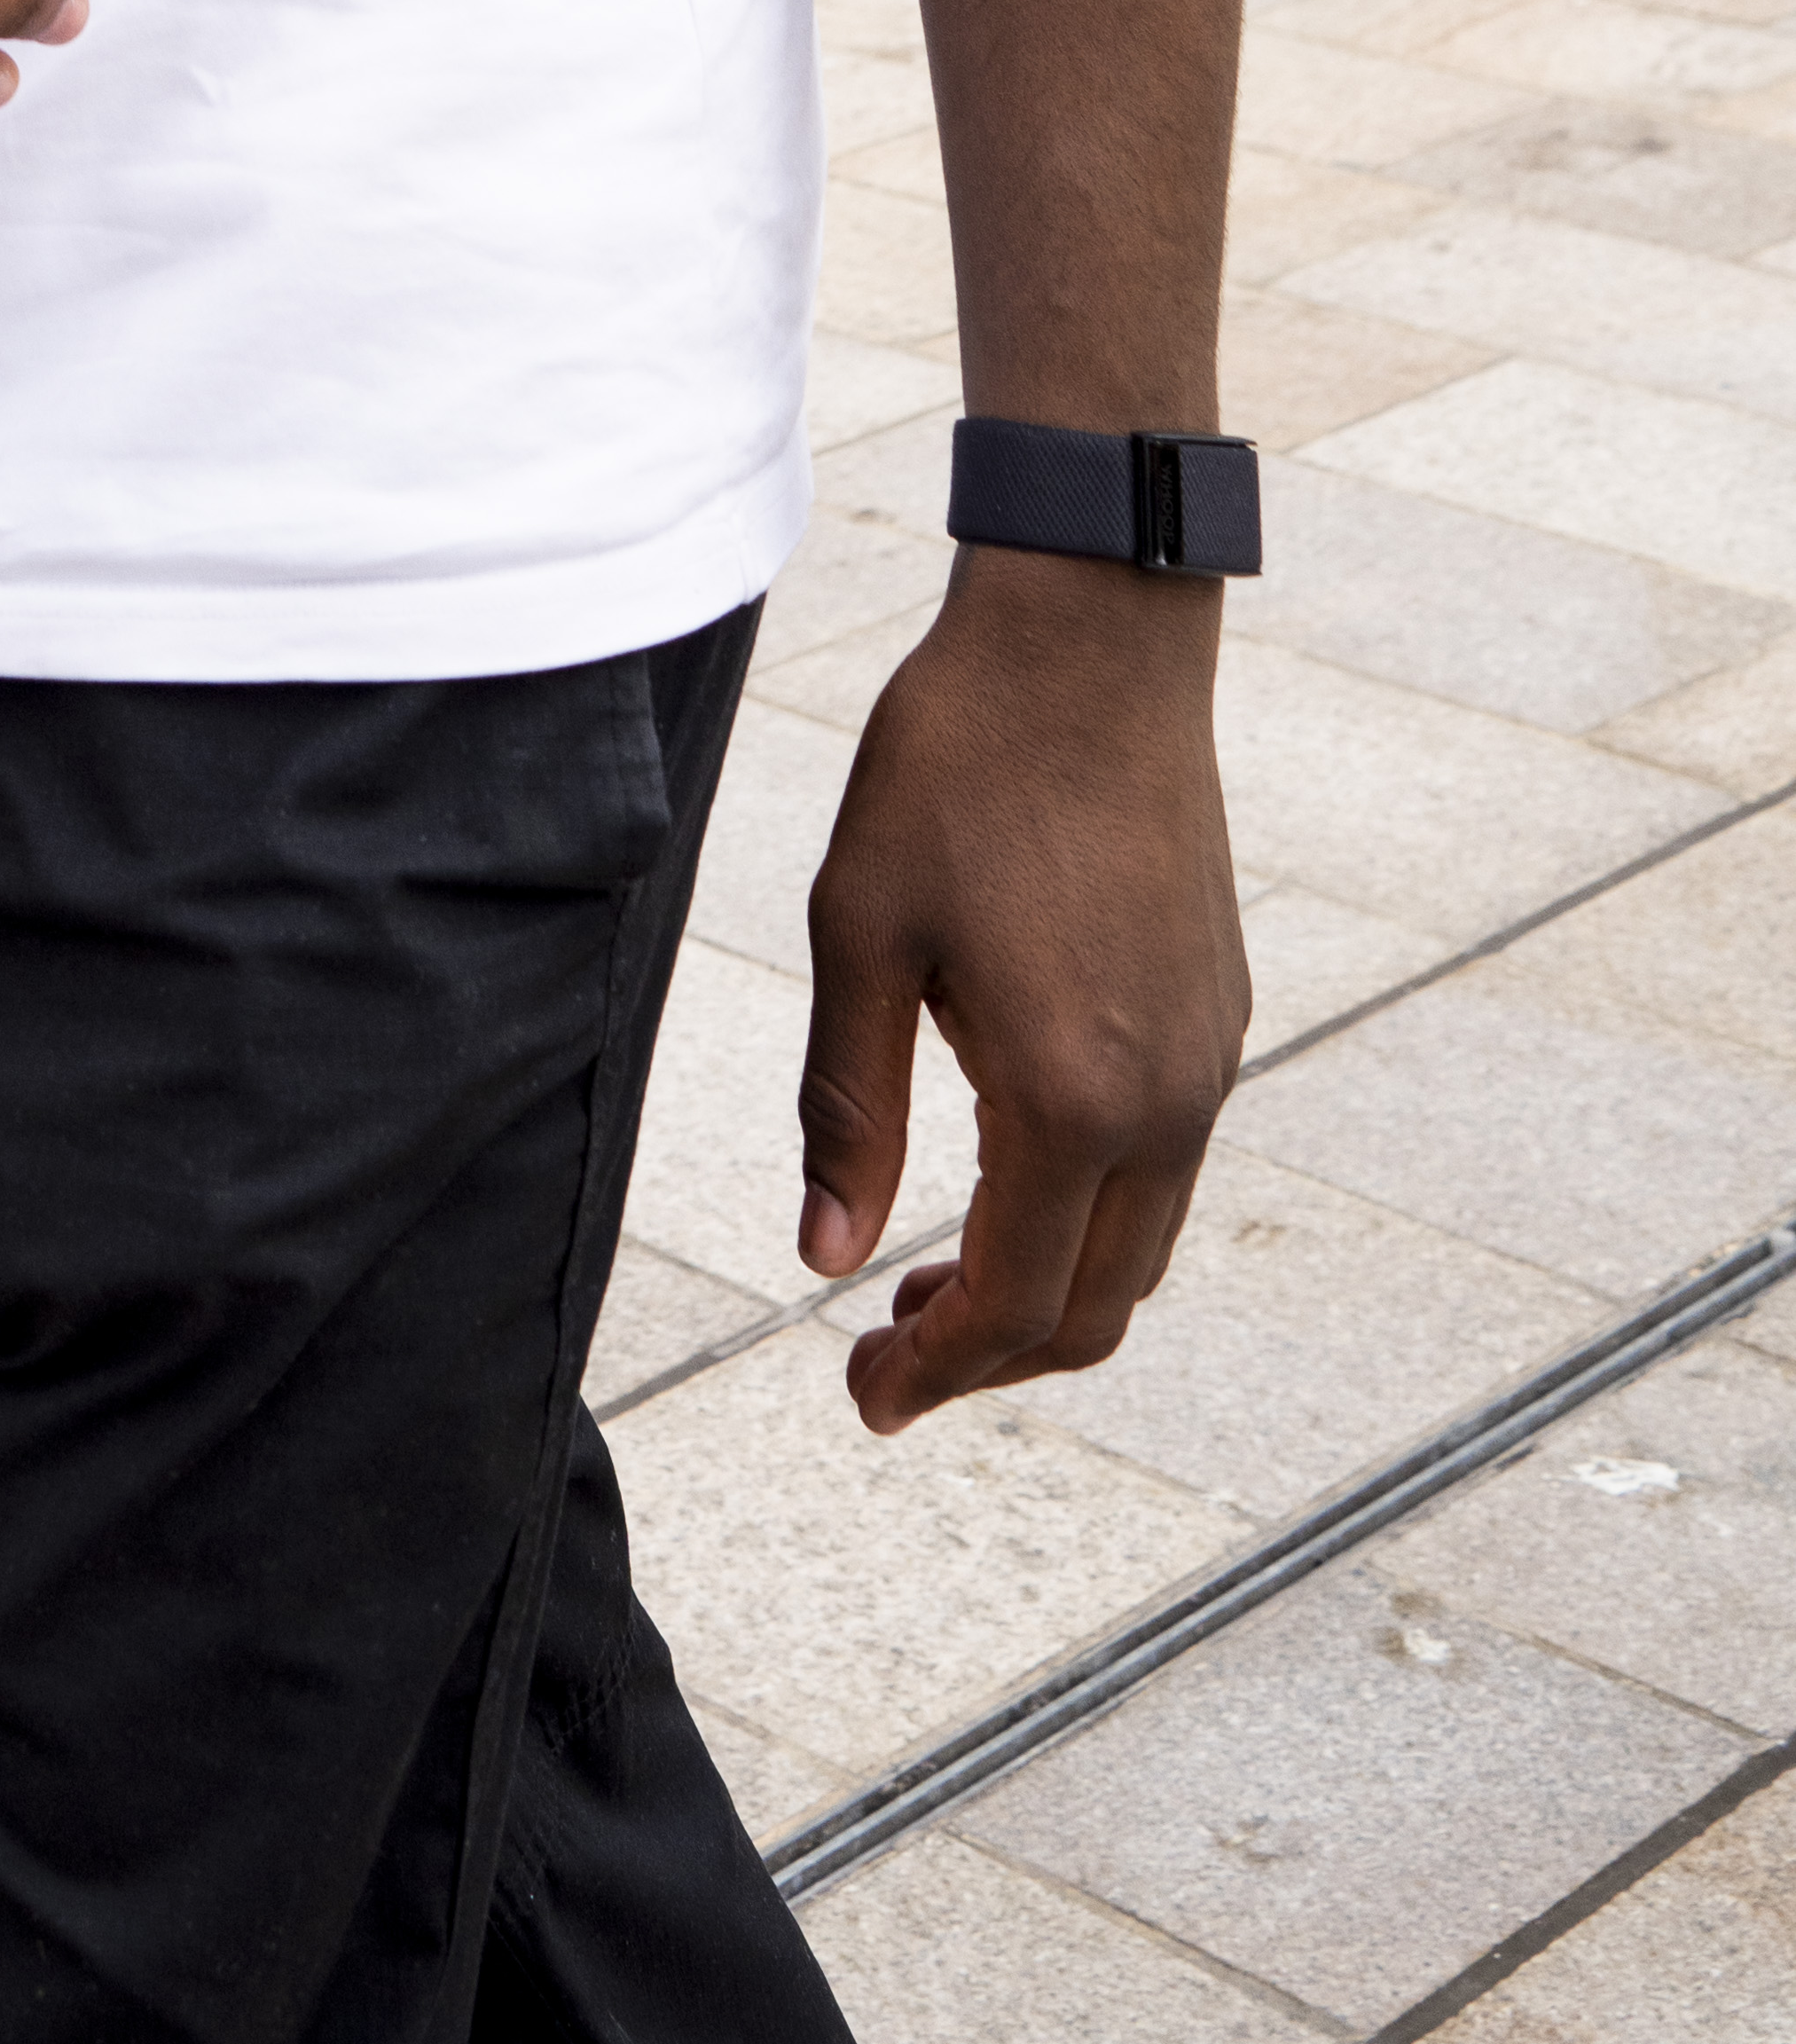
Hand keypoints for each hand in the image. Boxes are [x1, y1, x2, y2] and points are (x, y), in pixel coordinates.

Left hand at [797, 559, 1245, 1428]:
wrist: (1090, 646)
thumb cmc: (957, 770)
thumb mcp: (860, 931)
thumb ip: (848, 1107)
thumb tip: (822, 1258)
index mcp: (1071, 1097)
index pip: (1016, 1306)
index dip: (936, 1372)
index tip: (862, 1397)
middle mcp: (1166, 1104)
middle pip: (1095, 1310)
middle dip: (989, 1357)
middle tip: (883, 1357)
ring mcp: (1209, 1063)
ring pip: (1140, 1249)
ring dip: (1044, 1291)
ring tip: (930, 1279)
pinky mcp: (1222, 1016)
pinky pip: (1165, 1171)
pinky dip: (1088, 1217)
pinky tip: (1005, 1177)